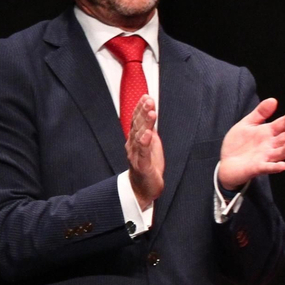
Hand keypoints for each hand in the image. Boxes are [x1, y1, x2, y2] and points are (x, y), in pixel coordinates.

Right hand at [126, 94, 163, 208]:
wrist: (142, 189)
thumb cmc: (147, 165)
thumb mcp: (150, 144)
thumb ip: (149, 129)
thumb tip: (150, 112)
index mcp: (135, 139)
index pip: (136, 121)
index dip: (140, 108)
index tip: (146, 96)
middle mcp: (133, 146)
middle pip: (137, 126)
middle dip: (143, 112)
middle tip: (148, 100)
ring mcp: (136, 156)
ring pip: (139, 137)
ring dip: (145, 124)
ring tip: (151, 112)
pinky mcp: (143, 166)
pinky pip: (143, 154)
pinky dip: (145, 144)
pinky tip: (148, 135)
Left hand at [218, 99, 284, 190]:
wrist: (225, 163)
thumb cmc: (238, 144)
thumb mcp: (247, 124)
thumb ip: (260, 113)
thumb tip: (273, 99)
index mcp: (269, 133)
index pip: (284, 123)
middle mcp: (271, 145)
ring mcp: (266, 157)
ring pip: (282, 152)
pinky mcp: (257, 168)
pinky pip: (268, 168)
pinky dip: (276, 167)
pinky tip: (283, 166)